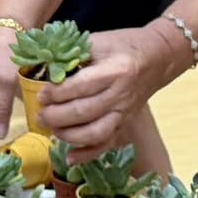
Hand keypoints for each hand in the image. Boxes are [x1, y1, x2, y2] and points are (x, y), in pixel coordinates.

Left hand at [36, 26, 171, 159]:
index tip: (41, 94)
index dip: (57, 93)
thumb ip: (72, 54)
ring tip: (52, 129)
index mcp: (115, 70)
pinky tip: (70, 157)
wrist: (157, 57)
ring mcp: (124, 112)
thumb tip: (43, 69)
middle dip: (56, 116)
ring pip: (95, 133)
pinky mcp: (125, 124)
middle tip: (40, 114)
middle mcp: (121, 94)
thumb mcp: (99, 41)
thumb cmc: (124, 45)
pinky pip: (106, 144)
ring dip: (68, 135)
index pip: (81, 86)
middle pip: (85, 112)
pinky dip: (88, 155)